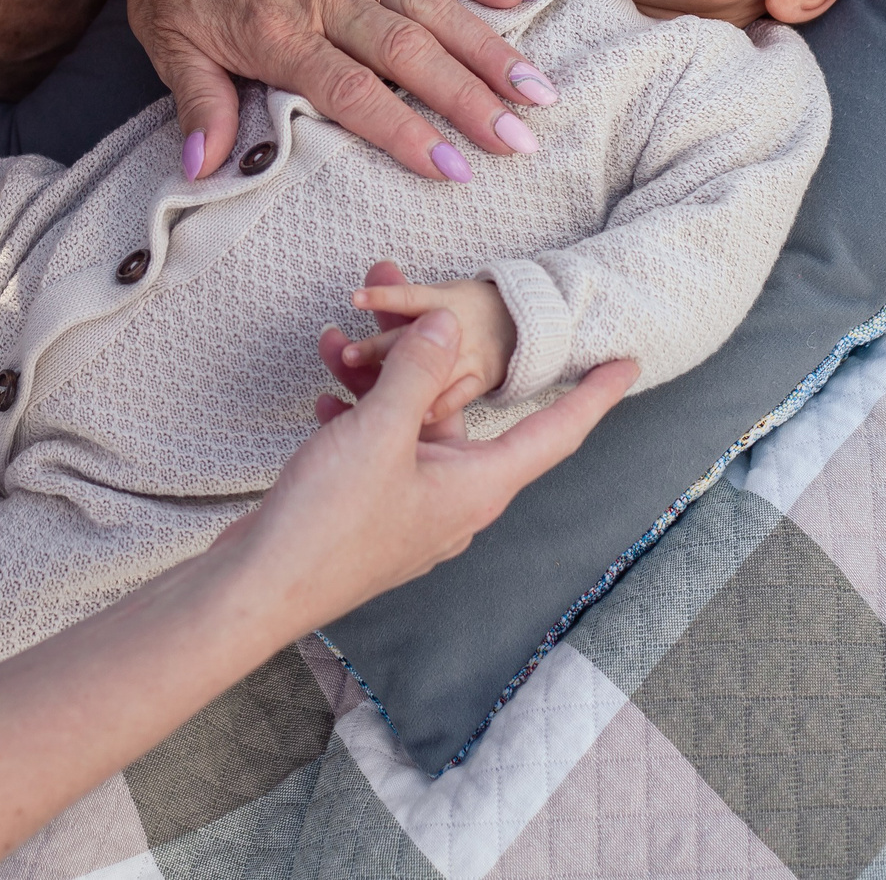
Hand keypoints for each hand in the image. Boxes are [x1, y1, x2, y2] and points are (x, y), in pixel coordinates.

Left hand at [116, 0, 558, 180]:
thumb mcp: (170, 49)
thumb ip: (199, 107)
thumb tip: (202, 169)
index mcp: (277, 31)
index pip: (350, 90)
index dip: (403, 129)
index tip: (451, 167)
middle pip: (408, 52)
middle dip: (469, 98)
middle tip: (519, 141)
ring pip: (433, 7)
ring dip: (489, 49)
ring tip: (538, 90)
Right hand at [219, 307, 635, 626]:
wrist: (257, 590)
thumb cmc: (328, 522)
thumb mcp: (379, 433)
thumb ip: (417, 372)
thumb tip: (448, 329)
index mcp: (477, 487)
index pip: (554, 432)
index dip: (593, 395)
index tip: (628, 363)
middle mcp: (454, 500)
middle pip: (461, 410)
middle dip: (429, 354)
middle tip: (404, 295)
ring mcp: (411, 509)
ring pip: (409, 424)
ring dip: (378, 380)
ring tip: (337, 340)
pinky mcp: (370, 513)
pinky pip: (377, 449)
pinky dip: (355, 416)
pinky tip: (323, 393)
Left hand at [332, 262, 516, 426]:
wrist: (523, 322)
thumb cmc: (469, 308)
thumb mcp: (440, 292)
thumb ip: (406, 293)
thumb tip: (377, 267)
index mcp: (443, 301)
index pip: (408, 298)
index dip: (383, 297)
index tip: (356, 298)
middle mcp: (456, 327)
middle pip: (413, 339)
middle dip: (378, 348)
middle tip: (348, 355)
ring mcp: (469, 355)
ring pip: (433, 370)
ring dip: (402, 380)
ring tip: (370, 394)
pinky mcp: (480, 380)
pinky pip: (459, 397)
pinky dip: (440, 405)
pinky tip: (417, 415)